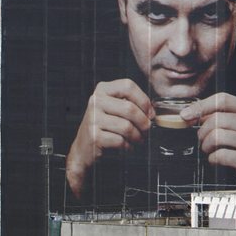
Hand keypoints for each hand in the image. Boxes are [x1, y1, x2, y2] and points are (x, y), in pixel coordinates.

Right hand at [66, 79, 153, 196]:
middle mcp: (95, 101)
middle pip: (129, 108)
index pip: (128, 86)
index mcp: (102, 90)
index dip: (143, 100)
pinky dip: (128, 146)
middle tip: (147, 129)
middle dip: (143, 122)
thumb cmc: (104, 127)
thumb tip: (152, 111)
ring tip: (138, 139)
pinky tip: (127, 146)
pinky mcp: (94, 136)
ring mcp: (93, 118)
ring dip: (137, 136)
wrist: (84, 148)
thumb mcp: (114, 109)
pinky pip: (120, 140)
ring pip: (126, 126)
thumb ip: (130, 104)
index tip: (150, 113)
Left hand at [180, 93, 235, 188]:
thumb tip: (188, 113)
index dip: (200, 106)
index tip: (185, 116)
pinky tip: (216, 160)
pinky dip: (212, 159)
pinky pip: (220, 155)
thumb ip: (217, 116)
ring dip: (206, 146)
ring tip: (209, 150)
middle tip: (203, 141)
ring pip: (216, 136)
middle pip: (215, 119)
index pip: (222, 99)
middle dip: (202, 132)